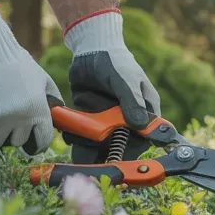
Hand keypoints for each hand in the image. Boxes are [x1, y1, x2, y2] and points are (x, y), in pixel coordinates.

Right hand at [0, 5, 58, 152]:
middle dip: (11, 133)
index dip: (37, 142)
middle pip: (15, 141)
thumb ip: (51, 96)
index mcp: (36, 111)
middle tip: (3, 119)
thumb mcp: (40, 76)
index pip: (42, 141)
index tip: (30, 141)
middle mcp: (16, 120)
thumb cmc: (12, 58)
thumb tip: (58, 110)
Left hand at [62, 9, 160, 163]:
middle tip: (91, 166)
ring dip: (87, 147)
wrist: (90, 48)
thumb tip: (140, 125)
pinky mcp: (90, 117)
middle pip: (118, 146)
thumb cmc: (115, 61)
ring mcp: (108, 120)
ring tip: (76, 148)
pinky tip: (69, 133)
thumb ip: (131, 102)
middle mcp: (128, 121)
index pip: (142, 140)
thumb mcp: (125, 81)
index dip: (130, 153)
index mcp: (145, 113)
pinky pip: (84, 133)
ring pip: (99, 142)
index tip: (117, 161)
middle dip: (104, 155)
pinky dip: (76, 135)